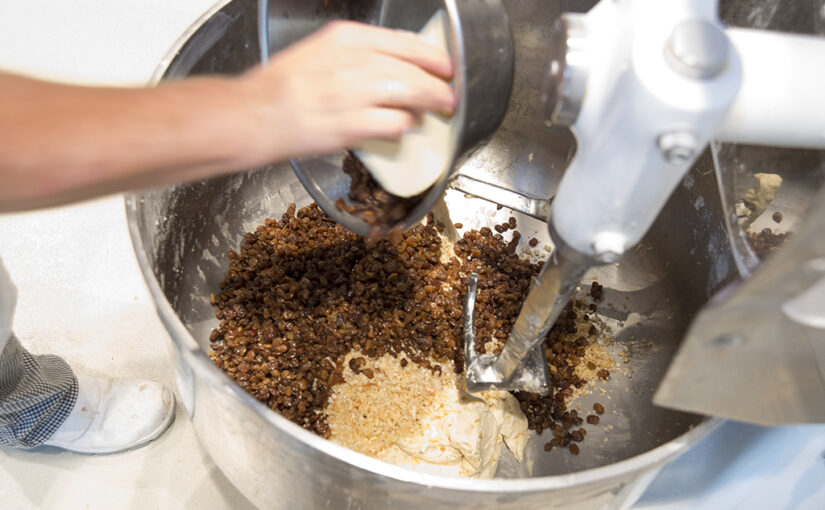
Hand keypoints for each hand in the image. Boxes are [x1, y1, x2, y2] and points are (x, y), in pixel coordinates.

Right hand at [238, 21, 454, 159]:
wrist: (250, 114)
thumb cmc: (279, 87)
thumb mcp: (318, 52)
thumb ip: (356, 55)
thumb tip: (392, 67)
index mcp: (346, 37)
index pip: (405, 42)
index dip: (433, 57)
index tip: (444, 66)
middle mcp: (352, 61)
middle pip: (415, 69)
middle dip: (439, 84)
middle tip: (448, 95)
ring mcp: (353, 94)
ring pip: (412, 94)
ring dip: (430, 104)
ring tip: (437, 111)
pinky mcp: (350, 125)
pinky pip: (395, 124)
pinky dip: (404, 126)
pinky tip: (404, 128)